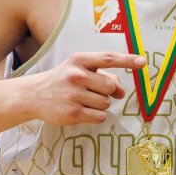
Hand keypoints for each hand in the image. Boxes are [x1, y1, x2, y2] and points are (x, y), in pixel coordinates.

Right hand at [26, 51, 143, 124]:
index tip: (142, 62)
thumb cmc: (62, 80)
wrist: (33, 95)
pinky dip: (97, 115)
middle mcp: (76, 75)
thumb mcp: (79, 70)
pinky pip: (100, 116)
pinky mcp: (73, 112)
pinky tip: (83, 110)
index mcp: (79, 60)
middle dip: (107, 92)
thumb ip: (102, 75)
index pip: (108, 58)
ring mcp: (73, 94)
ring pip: (106, 103)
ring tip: (84, 100)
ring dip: (101, 104)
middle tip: (93, 91)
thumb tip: (121, 91)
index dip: (127, 60)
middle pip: (110, 86)